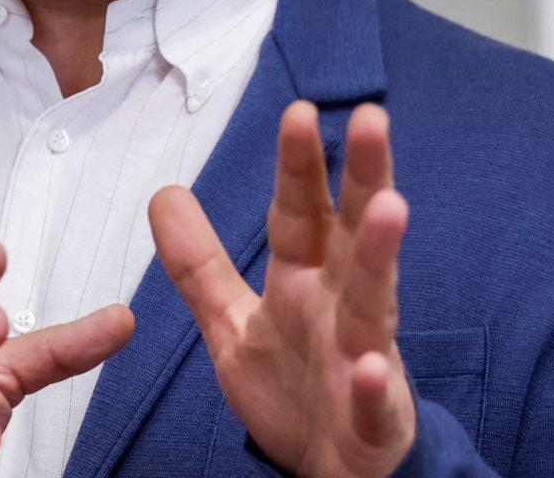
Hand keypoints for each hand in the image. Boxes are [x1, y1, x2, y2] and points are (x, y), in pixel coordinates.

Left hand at [149, 101, 414, 477]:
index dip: (298, 166)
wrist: (329, 471)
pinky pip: (372, 400)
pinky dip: (372, 384)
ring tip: (391, 208)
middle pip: (353, 235)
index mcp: (306, 282)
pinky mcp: (373, 419)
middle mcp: (340, 309)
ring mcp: (363, 360)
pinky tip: (372, 365)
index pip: (301, 213)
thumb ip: (199, 263)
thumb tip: (163, 193)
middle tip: (371, 119)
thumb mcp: (232, 323)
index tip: (298, 111)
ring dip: (381, 256)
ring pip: (375, 302)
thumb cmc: (293, 390)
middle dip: (365, 178)